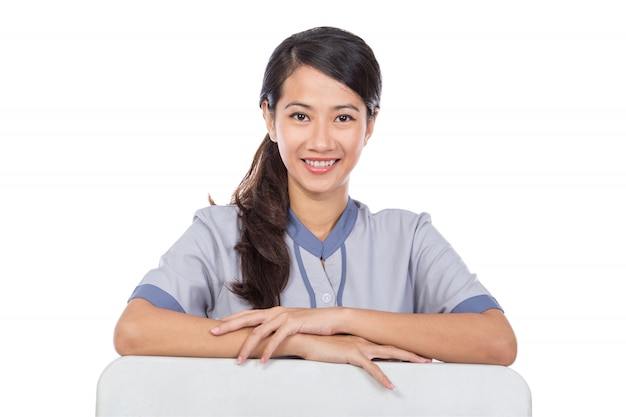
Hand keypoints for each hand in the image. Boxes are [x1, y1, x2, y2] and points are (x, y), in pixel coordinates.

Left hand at [211, 307, 343, 361]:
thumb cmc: (311, 324)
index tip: (216, 325)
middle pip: (247, 318)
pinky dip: (269, 351)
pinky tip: (263, 361)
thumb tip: (264, 338)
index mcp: (273, 311)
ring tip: (239, 360)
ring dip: (248, 347)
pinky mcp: (294, 324)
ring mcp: (284, 316)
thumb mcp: (290, 324)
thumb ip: (276, 328)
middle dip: (228, 326)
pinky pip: (277, 339)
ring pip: (260, 331)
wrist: (332, 319)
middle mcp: (276, 311)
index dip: (231, 319)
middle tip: (213, 333)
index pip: (247, 314)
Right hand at [293, 334, 430, 389]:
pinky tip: (391, 385)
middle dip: (413, 352)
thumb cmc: (319, 345)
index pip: (387, 344)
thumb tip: (357, 359)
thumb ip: (350, 353)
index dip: (403, 349)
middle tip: (429, 357)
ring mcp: (360, 346)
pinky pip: (372, 369)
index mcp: (362, 340)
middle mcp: (364, 341)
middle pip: (394, 347)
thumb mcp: (339, 349)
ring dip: (407, 358)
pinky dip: (383, 377)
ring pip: (389, 353)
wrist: (306, 339)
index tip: (416, 353)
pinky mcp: (352, 354)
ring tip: (422, 363)